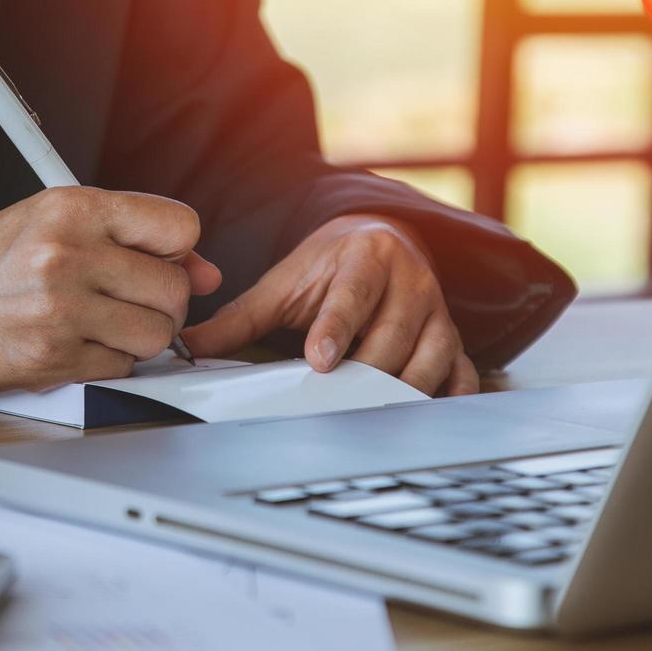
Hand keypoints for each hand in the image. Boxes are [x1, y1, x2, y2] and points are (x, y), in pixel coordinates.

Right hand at [0, 187, 221, 393]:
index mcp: (70, 207)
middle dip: (162, 303)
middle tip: (125, 302)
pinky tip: (72, 345)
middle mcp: (68, 252)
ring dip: (138, 338)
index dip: (178, 250)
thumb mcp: (47, 224)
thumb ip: (128, 238)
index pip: (178, 226)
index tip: (158, 261)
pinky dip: (106, 363)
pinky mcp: (52, 358)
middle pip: (175, 288)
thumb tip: (206, 271)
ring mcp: (60, 308)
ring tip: (99, 324)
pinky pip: (121, 368)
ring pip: (157, 334)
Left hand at [182, 213, 476, 395]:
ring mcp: (437, 310)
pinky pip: (463, 371)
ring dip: (404, 387)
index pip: (352, 295)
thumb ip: (238, 318)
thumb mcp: (283, 283)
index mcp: (365, 256)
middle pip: (394, 334)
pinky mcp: (454, 336)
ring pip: (432, 356)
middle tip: (339, 399)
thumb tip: (188, 347)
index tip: (318, 359)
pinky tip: (430, 413)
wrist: (380, 237)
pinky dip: (453, 394)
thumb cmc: (328, 266)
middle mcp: (410, 280)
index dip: (337, 328)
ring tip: (373, 409)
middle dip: (366, 369)